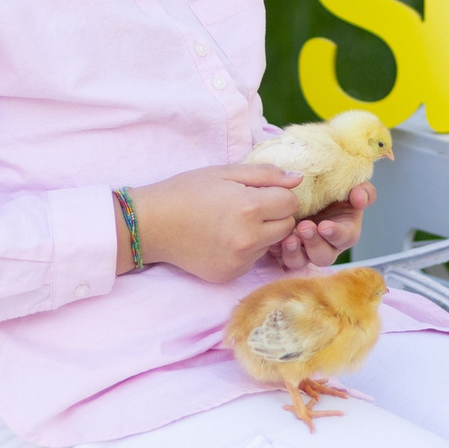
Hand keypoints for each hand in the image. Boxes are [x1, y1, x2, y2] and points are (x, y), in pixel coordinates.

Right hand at [122, 164, 299, 282]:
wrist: (151, 225)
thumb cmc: (186, 191)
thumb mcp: (224, 172)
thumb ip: (265, 174)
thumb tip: (298, 179)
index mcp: (249, 208)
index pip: (291, 203)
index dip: (279, 194)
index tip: (261, 192)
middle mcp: (248, 239)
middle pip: (287, 226)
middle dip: (276, 215)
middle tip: (249, 207)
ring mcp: (240, 261)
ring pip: (272, 244)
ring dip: (262, 233)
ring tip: (233, 222)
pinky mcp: (230, 275)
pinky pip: (253, 260)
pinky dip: (246, 249)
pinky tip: (223, 239)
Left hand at [273, 183, 373, 269]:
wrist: (302, 187)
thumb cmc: (330, 187)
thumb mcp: (350, 185)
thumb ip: (363, 190)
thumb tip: (359, 199)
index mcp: (345, 231)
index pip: (345, 238)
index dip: (336, 234)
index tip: (325, 226)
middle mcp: (325, 245)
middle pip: (323, 256)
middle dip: (314, 244)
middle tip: (305, 227)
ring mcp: (304, 250)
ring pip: (300, 262)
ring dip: (294, 253)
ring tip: (288, 239)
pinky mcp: (284, 250)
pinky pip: (279, 258)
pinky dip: (276, 251)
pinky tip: (272, 239)